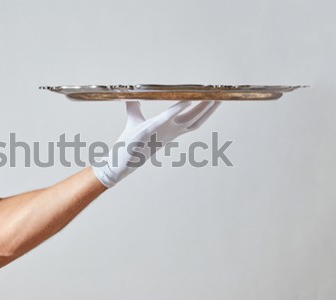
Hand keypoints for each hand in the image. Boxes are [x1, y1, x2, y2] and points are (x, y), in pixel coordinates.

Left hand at [92, 100, 220, 187]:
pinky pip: (167, 117)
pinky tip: (187, 100)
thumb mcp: (134, 120)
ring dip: (202, 109)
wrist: (119, 161)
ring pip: (189, 120)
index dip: (202, 110)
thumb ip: (135, 108)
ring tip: (212, 98)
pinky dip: (178, 109)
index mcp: (169, 130)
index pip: (191, 119)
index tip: (211, 99)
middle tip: (220, 97)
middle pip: (195, 119)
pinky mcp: (150, 130)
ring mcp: (162, 132)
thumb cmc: (128, 143)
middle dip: (208, 109)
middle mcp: (170, 132)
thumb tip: (134, 97)